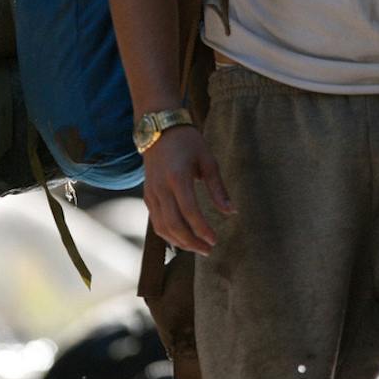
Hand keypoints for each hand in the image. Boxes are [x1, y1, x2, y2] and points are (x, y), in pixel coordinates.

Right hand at [143, 125, 233, 254]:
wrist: (158, 128)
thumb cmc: (188, 142)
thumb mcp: (208, 160)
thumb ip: (218, 188)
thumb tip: (231, 212)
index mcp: (177, 177)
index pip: (189, 211)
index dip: (202, 229)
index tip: (215, 240)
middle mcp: (160, 188)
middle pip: (173, 224)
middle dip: (191, 242)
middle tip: (208, 250)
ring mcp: (151, 193)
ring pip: (161, 227)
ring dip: (179, 242)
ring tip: (197, 247)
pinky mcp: (147, 195)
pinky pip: (156, 221)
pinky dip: (168, 234)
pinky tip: (182, 238)